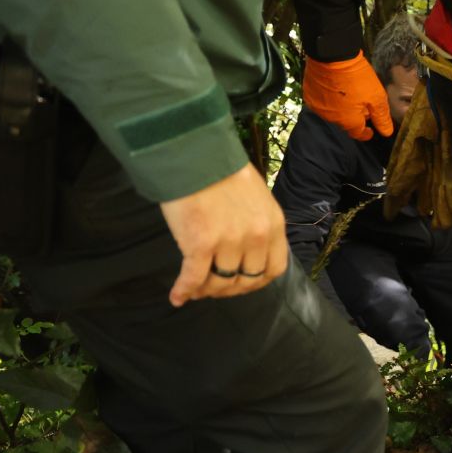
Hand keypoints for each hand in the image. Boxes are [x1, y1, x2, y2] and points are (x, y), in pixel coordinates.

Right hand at [159, 165, 288, 306]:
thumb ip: (258, 224)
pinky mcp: (200, 244)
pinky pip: (193, 278)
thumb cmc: (222, 172)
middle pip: (246, 279)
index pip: (274, 269)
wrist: (196, 155)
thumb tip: (246, 250)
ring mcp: (229, 242)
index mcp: (273, 225)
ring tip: (195, 290)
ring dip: (206, 290)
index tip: (242, 283)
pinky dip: (184, 290)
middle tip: (213, 288)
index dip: (257, 282)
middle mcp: (256, 237)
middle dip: (229, 289)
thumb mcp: (257, 198)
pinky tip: (177, 297)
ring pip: (220, 282)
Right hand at [304, 53, 392, 139]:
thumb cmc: (357, 78)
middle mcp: (330, 118)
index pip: (358, 134)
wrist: (332, 56)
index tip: (371, 131)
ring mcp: (317, 107)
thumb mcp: (376, 97)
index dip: (366, 133)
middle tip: (362, 106)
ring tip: (349, 96)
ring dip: (341, 108)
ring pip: (333, 112)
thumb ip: (381, 117)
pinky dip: (329, 99)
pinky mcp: (308, 95)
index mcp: (348, 121)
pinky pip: (321, 101)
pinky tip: (334, 90)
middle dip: (354, 117)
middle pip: (345, 122)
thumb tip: (386, 133)